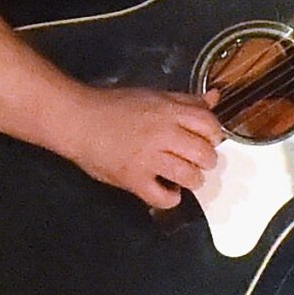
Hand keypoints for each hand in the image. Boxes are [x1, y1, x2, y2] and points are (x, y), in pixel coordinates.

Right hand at [62, 84, 225, 210]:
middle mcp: (163, 134)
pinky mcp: (132, 179)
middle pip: (205, 154)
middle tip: (195, 160)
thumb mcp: (155, 96)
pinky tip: (167, 190)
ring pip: (190, 177)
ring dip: (193, 180)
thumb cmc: (115, 106)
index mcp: (169, 111)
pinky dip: (171, 198)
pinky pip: (163, 198)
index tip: (208, 140)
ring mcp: (147, 158)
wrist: (77, 120)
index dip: (215, 135)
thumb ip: (186, 100)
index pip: (210, 125)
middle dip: (206, 160)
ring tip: (183, 176)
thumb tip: (215, 97)